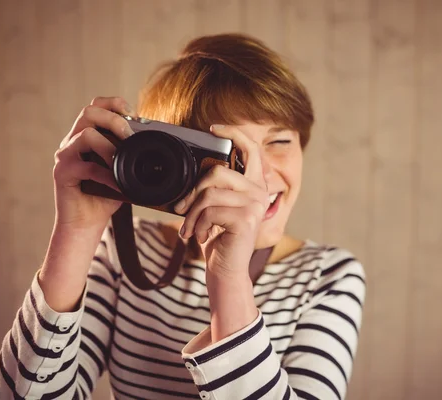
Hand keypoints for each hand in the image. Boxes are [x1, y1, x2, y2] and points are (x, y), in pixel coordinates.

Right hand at [53, 96, 136, 231]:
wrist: (85, 224)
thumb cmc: (104, 197)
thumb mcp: (122, 172)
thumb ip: (130, 154)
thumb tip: (156, 143)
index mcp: (86, 135)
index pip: (97, 105)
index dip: (115, 104)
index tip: (134, 115)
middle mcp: (72, 141)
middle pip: (89, 111)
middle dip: (114, 120)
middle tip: (130, 137)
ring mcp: (65, 156)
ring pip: (86, 135)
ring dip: (110, 147)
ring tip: (122, 163)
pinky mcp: (62, 173)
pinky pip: (87, 167)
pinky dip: (108, 176)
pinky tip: (119, 185)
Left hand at [175, 124, 269, 278]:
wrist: (226, 269)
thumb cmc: (218, 238)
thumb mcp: (215, 208)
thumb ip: (214, 187)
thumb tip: (197, 172)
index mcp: (253, 185)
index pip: (251, 149)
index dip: (234, 133)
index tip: (213, 127)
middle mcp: (259, 192)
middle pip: (217, 173)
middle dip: (192, 192)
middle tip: (182, 209)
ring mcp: (255, 205)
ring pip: (209, 193)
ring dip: (192, 213)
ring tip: (190, 227)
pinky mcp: (246, 219)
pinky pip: (210, 210)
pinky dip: (197, 224)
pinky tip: (200, 235)